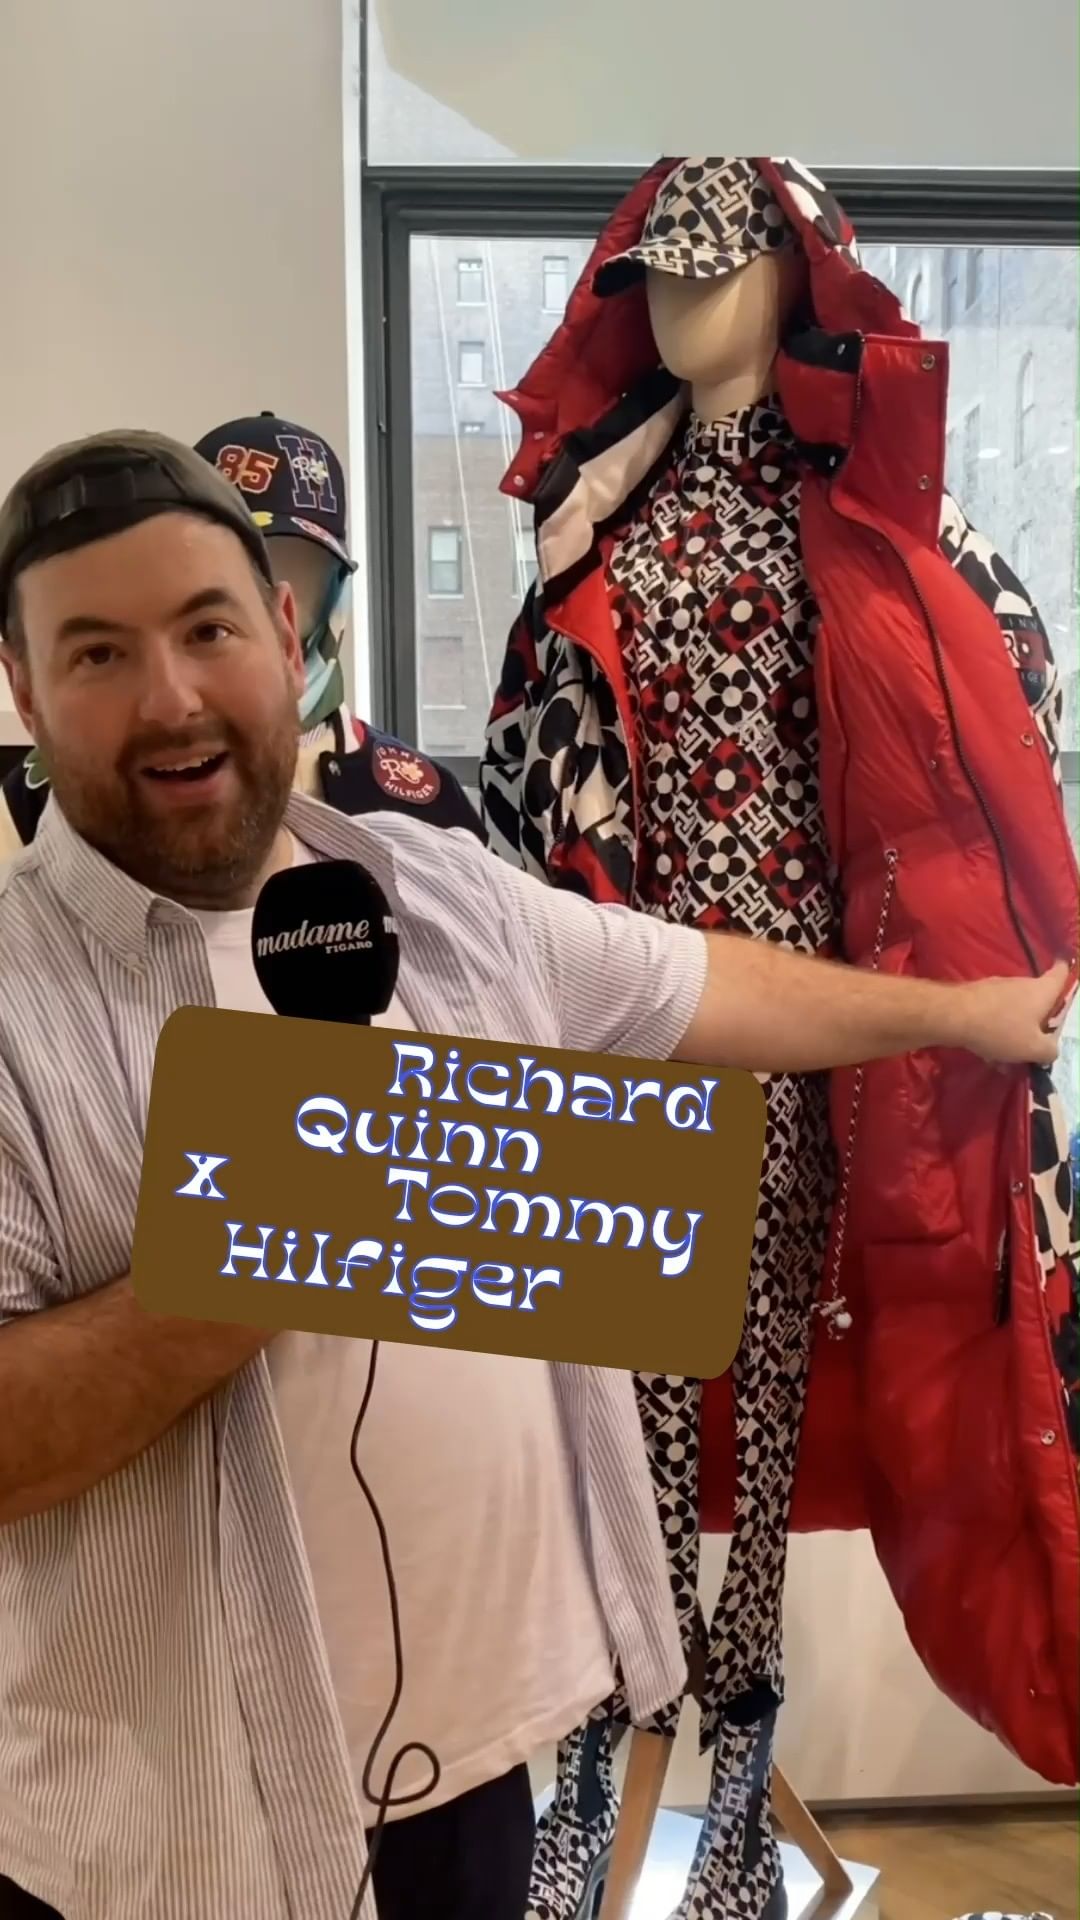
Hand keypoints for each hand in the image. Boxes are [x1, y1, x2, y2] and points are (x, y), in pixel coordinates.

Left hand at [954, 961, 1073, 1066]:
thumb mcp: (1033, 1048)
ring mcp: (997, 988)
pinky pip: (994, 1015)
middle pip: (1037, 999)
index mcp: (1041, 991)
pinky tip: (988, 1054)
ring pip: (1013, 1011)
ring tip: (1008, 1059)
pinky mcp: (977, 996)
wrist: (953, 1016)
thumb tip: (1052, 1050)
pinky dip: (995, 1031)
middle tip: (1038, 1043)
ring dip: (1013, 1031)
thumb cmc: (1001, 1029)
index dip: (1066, 972)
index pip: (1060, 974)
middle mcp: (1021, 983)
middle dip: (1038, 1021)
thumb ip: (1050, 1050)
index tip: (1067, 969)